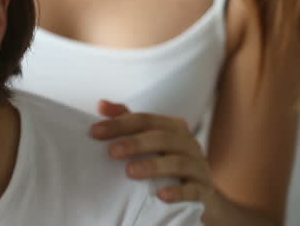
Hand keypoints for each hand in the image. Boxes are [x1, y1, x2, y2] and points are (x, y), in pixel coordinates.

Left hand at [90, 100, 214, 207]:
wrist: (199, 188)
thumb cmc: (168, 158)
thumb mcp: (150, 138)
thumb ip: (127, 120)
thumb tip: (101, 105)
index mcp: (173, 127)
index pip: (145, 120)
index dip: (120, 124)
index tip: (95, 132)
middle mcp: (188, 143)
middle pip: (162, 138)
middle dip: (135, 143)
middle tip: (112, 152)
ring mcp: (198, 166)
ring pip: (179, 162)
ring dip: (153, 166)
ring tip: (131, 172)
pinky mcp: (204, 189)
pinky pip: (193, 189)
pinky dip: (178, 192)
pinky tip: (161, 195)